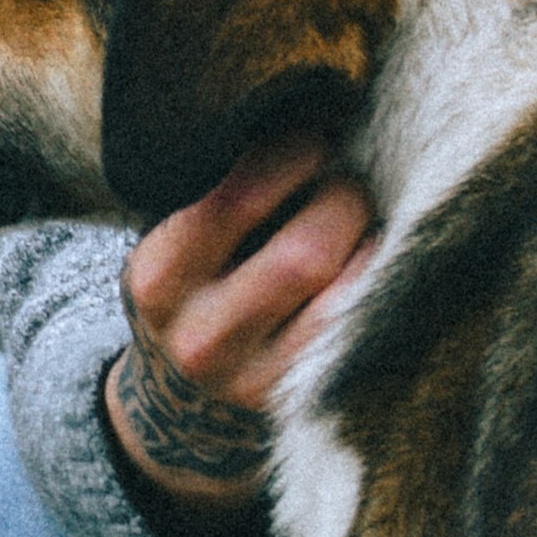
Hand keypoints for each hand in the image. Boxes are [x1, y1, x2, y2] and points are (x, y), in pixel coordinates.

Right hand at [105, 137, 378, 511]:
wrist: (179, 414)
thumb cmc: (191, 299)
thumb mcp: (174, 251)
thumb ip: (220, 201)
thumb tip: (310, 122)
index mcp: (157, 278)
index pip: (239, 199)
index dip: (292, 157)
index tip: (313, 139)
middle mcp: (201, 336)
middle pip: (307, 254)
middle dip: (343, 201)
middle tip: (349, 180)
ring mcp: (253, 381)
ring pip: (344, 297)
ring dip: (371, 244)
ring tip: (366, 220)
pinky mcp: (299, 405)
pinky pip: (361, 332)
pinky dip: (379, 287)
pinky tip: (375, 263)